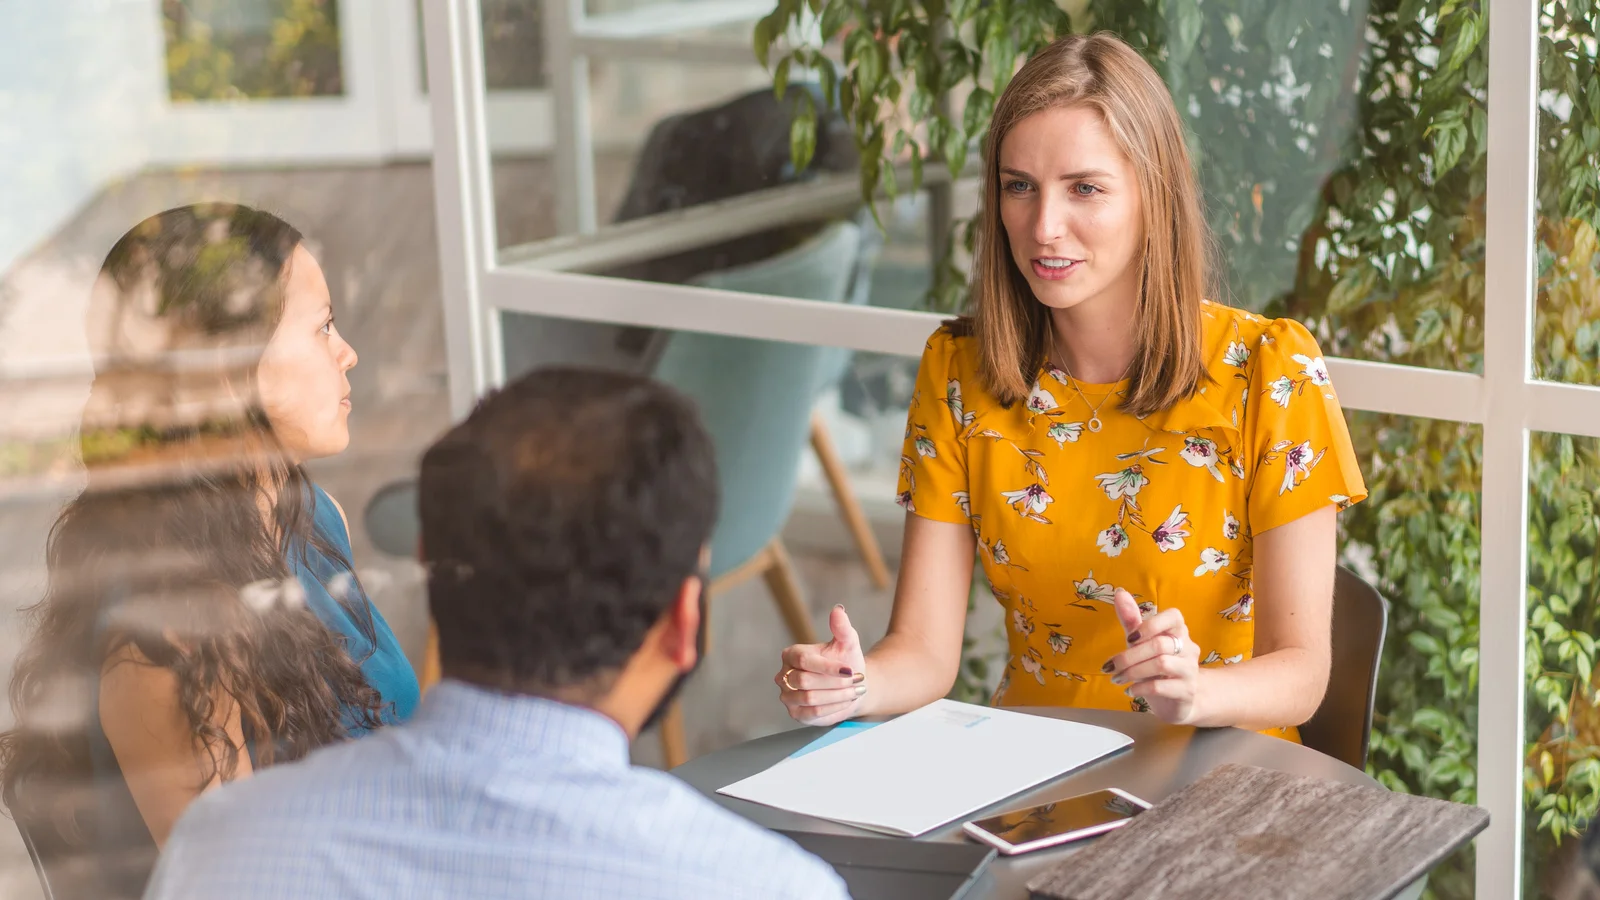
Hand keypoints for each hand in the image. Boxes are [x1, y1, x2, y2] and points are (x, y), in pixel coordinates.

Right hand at [776, 605, 867, 725]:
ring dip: (837, 696)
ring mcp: (788, 696)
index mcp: (791, 654)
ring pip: (810, 698)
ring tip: (854, 690)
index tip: (849, 669)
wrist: (852, 685)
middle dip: (834, 683)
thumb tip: (838, 609)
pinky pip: (813, 713)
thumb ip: (842, 627)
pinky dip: (833, 708)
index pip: (803, 660)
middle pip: (804, 681)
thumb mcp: (847, 643)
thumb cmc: (846, 661)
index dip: (827, 667)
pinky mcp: (797, 714)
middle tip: (855, 680)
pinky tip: (846, 701)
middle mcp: (784, 675)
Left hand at [1103, 589, 1201, 724]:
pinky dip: (1140, 687)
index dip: (1150, 625)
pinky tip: (1130, 690)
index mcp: (1178, 631)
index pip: (1173, 617)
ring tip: (1117, 679)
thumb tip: (1119, 592)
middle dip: (1129, 656)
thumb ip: (1132, 620)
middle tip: (1111, 667)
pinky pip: (1161, 686)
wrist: (1180, 699)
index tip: (1128, 638)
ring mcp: (1190, 670)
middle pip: (1159, 644)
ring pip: (1161, 664)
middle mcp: (1189, 648)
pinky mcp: (1187, 691)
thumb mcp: (1142, 643)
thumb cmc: (1157, 666)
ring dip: (1133, 672)